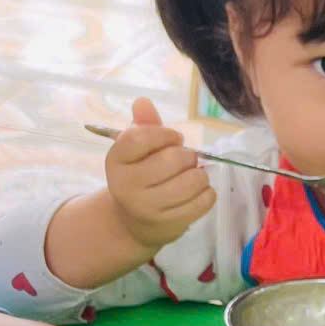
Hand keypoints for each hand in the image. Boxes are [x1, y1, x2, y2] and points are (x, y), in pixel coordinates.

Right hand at [105, 98, 213, 251]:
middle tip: (188, 158)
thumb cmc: (141, 175)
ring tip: (194, 174)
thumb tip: (143, 102)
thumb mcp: (137, 150)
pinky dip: (208, 192)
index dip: (165, 134)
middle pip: (171, 160)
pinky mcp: (169, 223)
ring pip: (191, 181)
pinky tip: (198, 191)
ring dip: (200, 174)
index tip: (174, 138)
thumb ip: (144, 125)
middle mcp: (126, 185)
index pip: (140, 138)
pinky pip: (203, 202)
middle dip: (188, 155)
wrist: (134, 221)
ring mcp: (147, 208)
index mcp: (116, 161)